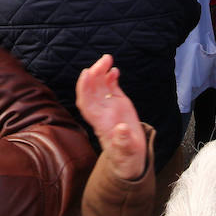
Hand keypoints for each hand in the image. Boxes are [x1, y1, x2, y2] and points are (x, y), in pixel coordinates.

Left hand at [75, 55, 145, 180]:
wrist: (131, 156)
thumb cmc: (126, 156)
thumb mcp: (126, 152)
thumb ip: (123, 142)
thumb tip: (122, 129)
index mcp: (100, 123)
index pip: (86, 104)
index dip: (84, 89)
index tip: (86, 75)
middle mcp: (102, 112)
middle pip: (92, 91)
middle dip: (94, 75)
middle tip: (103, 61)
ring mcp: (109, 106)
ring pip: (101, 86)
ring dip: (101, 71)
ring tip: (107, 58)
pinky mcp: (119, 104)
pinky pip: (111, 88)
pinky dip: (111, 77)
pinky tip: (114, 69)